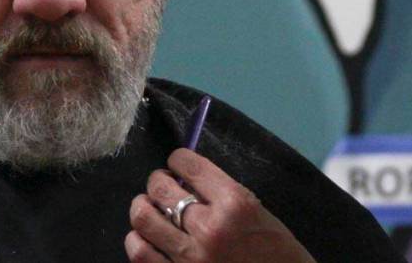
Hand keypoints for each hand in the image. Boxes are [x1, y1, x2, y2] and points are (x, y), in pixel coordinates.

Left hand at [126, 148, 315, 262]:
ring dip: (142, 206)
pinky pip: (141, 254)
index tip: (177, 161)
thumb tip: (186, 180)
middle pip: (162, 189)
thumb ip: (221, 193)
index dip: (178, 158)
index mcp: (234, 204)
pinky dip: (137, 239)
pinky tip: (144, 236)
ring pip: (144, 219)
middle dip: (158, 179)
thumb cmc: (275, 248)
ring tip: (148, 205)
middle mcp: (209, 228)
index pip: (190, 166)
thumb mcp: (257, 210)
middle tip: (162, 182)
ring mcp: (190, 258)